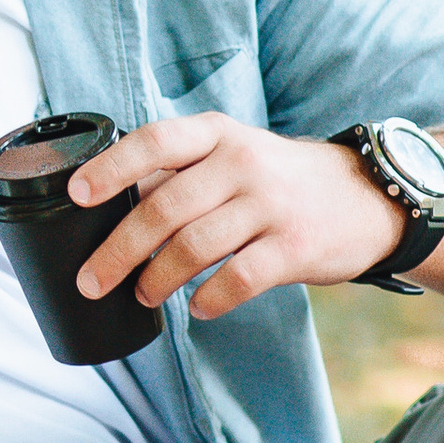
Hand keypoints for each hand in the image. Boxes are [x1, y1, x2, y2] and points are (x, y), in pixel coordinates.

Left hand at [70, 113, 403, 320]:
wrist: (367, 197)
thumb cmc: (278, 180)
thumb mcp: (232, 155)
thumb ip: (178, 174)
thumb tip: (107, 208)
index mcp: (218, 134)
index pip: (154, 142)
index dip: (111, 169)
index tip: (76, 196)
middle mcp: (243, 162)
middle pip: (163, 207)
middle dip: (117, 250)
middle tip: (90, 281)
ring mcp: (271, 205)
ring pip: (194, 246)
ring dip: (157, 279)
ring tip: (142, 294)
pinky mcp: (296, 247)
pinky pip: (238, 279)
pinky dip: (209, 299)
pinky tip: (196, 308)